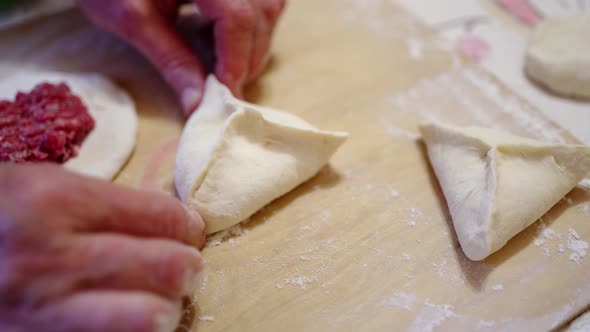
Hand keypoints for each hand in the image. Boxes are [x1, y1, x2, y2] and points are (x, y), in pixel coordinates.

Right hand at [0, 164, 205, 331]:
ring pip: (150, 320)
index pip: (162, 217)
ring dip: (165, 310)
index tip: (189, 231)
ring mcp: (39, 314)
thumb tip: (174, 225)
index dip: (187, 226)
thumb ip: (104, 204)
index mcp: (52, 203)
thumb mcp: (36, 185)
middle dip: (187, 268)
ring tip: (158, 302)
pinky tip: (124, 323)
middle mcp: (49, 260)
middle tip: (184, 267)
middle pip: (169, 269)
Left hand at [77, 0, 285, 114]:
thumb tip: (198, 103)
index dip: (235, 60)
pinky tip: (224, 37)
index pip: (237, 17)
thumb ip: (171, 60)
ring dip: (254, 41)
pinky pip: (263, 0)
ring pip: (270, 7)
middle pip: (263, 12)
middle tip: (225, 87)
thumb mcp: (133, 19)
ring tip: (225, 64)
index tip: (225, 95)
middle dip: (248, 56)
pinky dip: (252, 25)